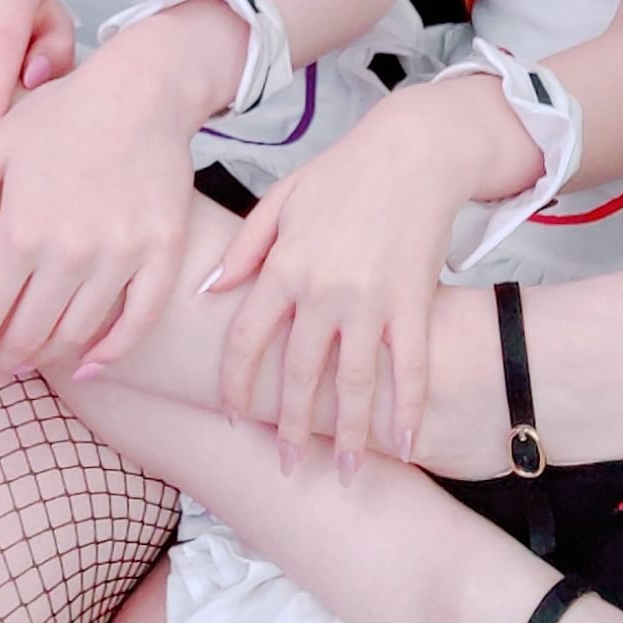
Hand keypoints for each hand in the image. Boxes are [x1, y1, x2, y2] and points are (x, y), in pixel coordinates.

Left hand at [0, 50, 202, 396]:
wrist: (143, 88)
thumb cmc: (60, 115)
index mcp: (22, 228)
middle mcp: (71, 251)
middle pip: (26, 338)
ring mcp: (121, 255)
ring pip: (77, 337)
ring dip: (45, 361)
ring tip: (24, 364)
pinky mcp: (162, 253)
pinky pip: (137, 323)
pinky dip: (112, 353)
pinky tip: (89, 365)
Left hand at [210, 91, 485, 476]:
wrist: (412, 151)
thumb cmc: (344, 173)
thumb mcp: (281, 199)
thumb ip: (244, 247)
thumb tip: (209, 290)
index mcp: (283, 266)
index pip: (246, 340)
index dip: (236, 384)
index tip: (232, 415)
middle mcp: (322, 291)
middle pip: (298, 374)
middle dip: (291, 427)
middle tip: (288, 465)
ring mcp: (370, 300)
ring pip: (355, 383)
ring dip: (349, 435)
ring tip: (347, 471)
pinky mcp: (413, 301)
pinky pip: (410, 367)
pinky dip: (408, 409)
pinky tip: (406, 443)